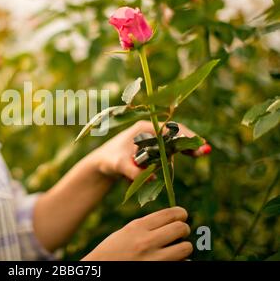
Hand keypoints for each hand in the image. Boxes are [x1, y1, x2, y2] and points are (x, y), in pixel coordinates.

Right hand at [82, 207, 192, 260]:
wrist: (101, 268)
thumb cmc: (113, 251)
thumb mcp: (127, 232)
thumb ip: (147, 226)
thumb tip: (172, 221)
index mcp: (137, 227)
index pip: (170, 214)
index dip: (180, 213)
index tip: (182, 215)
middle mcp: (147, 242)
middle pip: (181, 228)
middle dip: (183, 229)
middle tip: (179, 233)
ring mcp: (154, 260)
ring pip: (186, 247)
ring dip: (183, 247)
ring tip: (176, 248)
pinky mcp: (159, 270)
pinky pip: (182, 263)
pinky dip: (180, 261)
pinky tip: (171, 260)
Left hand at [88, 120, 208, 180]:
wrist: (102, 165)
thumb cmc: (107, 161)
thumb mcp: (117, 165)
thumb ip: (132, 171)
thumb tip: (149, 178)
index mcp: (143, 129)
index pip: (169, 129)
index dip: (184, 136)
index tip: (197, 144)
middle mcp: (149, 132)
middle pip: (174, 136)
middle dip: (189, 143)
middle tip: (205, 151)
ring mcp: (152, 141)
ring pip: (172, 147)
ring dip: (177, 155)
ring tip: (180, 158)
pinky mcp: (153, 150)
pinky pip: (167, 154)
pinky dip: (172, 160)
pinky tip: (178, 162)